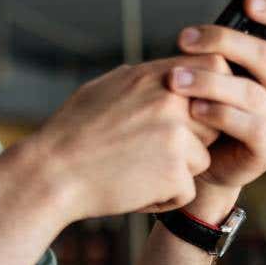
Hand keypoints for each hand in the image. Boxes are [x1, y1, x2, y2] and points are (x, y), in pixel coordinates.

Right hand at [26, 55, 228, 224]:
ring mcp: (174, 138)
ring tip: (136, 171)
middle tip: (151, 150)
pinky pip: (187, 190)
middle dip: (192, 138)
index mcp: (151, 77)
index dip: (213, 89)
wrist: (51, 174)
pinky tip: (132, 189)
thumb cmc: (70, 133)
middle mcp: (169, 102)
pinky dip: (163, 197)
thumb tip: (166, 72)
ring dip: (177, 171)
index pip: (214, 67)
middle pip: (213, 119)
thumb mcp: (102, 89)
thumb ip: (141, 80)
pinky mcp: (175, 174)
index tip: (197, 108)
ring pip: (202, 158)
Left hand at [170, 0, 265, 198]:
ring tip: (174, 78)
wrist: (202, 160)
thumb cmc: (209, 104)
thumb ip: (232, 42)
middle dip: (222, 42)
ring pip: (251, 93)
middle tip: (184, 38)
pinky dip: (218, 114)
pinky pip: (249, 126)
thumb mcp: (219, 69)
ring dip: (208, 81)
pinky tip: (192, 109)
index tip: (248, 0)